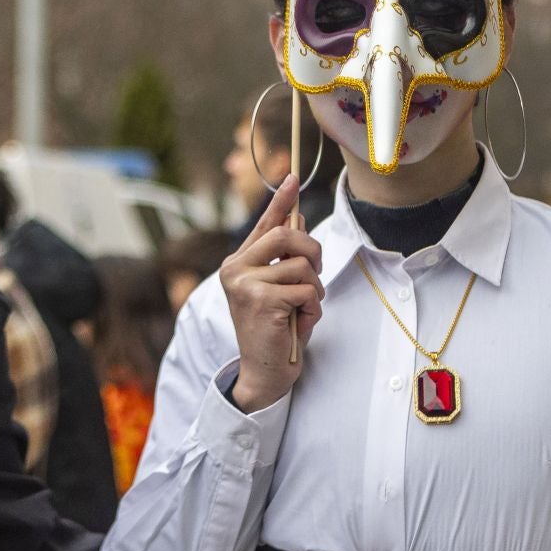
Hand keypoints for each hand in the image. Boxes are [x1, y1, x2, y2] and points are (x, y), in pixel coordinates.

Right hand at [221, 174, 322, 412]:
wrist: (264, 372)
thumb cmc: (275, 331)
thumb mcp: (281, 289)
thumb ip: (285, 259)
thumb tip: (298, 220)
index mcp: (238, 263)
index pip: (265, 224)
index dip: (282, 200)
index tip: (294, 177)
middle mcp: (235, 269)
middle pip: (288, 235)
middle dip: (314, 253)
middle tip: (315, 276)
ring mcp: (245, 283)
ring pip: (302, 265)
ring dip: (314, 289)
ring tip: (302, 309)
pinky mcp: (261, 299)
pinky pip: (305, 289)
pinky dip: (312, 306)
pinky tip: (298, 321)